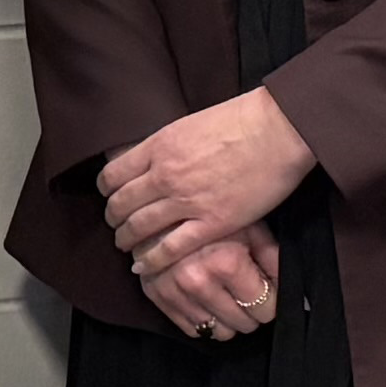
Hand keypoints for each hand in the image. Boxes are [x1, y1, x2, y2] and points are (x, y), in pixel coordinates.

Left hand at [99, 90, 313, 284]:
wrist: (278, 129)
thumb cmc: (243, 120)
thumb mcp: (191, 123)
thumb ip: (169, 145)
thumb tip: (156, 156)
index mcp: (159, 146)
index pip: (114, 174)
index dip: (107, 190)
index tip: (111, 197)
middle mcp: (165, 175)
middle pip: (122, 204)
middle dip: (113, 218)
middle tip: (116, 226)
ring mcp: (187, 200)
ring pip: (140, 228)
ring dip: (127, 240)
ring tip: (125, 246)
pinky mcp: (212, 223)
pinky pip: (171, 248)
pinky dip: (152, 260)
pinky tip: (143, 267)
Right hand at [140, 221, 284, 339]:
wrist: (161, 200)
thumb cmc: (215, 209)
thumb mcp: (251, 226)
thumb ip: (273, 260)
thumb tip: (298, 294)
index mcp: (226, 263)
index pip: (266, 308)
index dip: (272, 299)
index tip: (267, 288)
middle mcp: (198, 282)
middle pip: (244, 324)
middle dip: (251, 310)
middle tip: (247, 289)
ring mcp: (174, 292)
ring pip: (218, 332)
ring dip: (228, 318)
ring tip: (227, 295)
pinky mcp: (156, 296)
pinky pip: (190, 329)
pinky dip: (203, 319)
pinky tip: (207, 300)